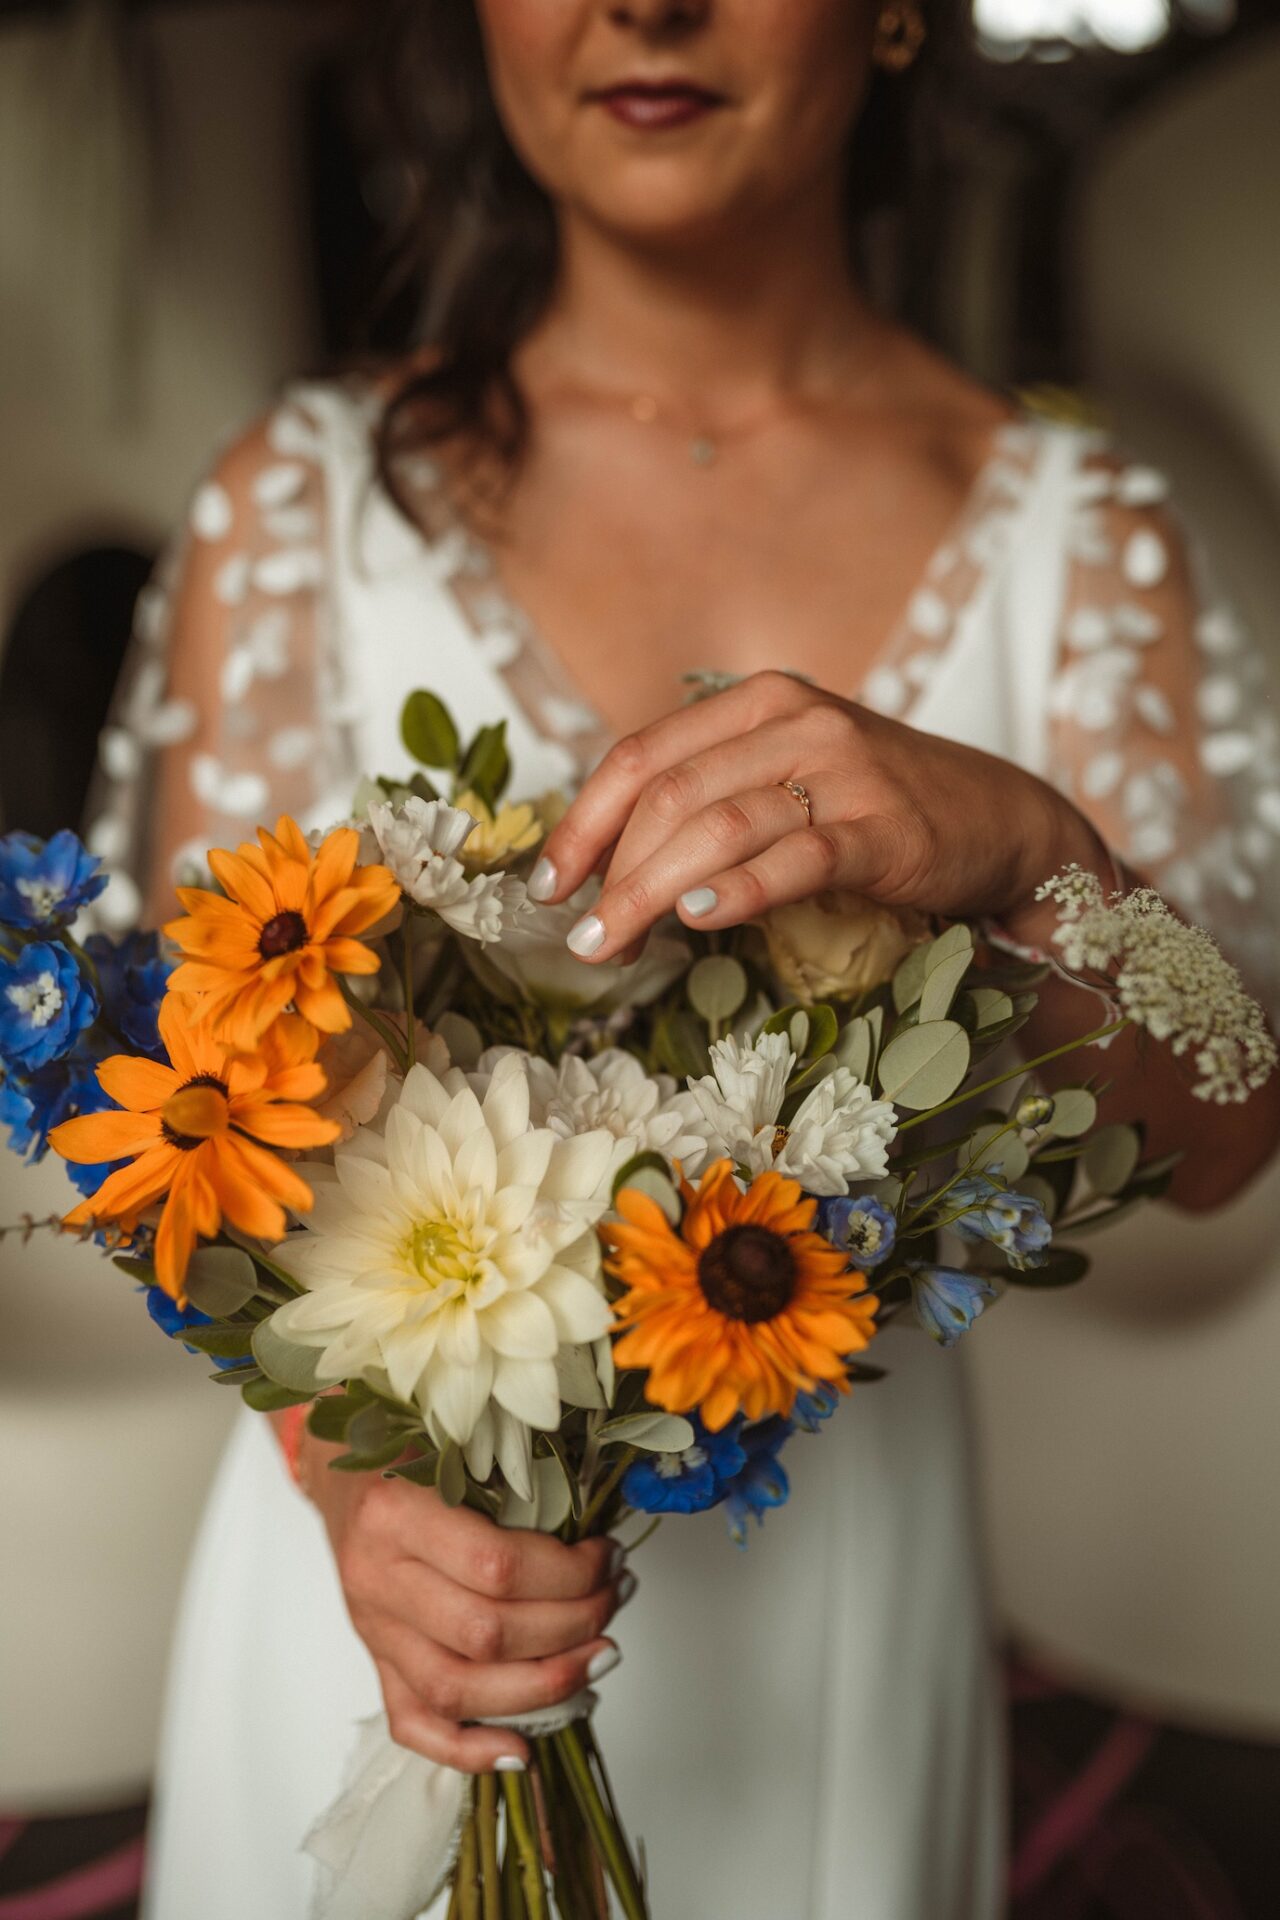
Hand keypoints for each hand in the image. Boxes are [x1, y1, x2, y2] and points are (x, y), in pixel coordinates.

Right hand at [307, 1433, 627, 1771]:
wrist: (340, 1467)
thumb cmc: (406, 1449)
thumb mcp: (456, 1447)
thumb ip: (515, 1489)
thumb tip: (600, 1542)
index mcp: (397, 1514)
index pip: (497, 1567)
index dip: (568, 1575)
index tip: (608, 1558)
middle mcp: (378, 1578)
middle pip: (485, 1634)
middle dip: (571, 1627)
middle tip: (615, 1599)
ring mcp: (373, 1628)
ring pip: (457, 1689)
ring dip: (542, 1686)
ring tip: (597, 1659)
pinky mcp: (375, 1660)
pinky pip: (413, 1723)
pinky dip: (467, 1749)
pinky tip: (521, 1748)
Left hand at [531, 671, 1106, 959]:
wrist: (1000, 820)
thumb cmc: (876, 808)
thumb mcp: (787, 779)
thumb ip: (712, 799)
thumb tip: (609, 867)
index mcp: (757, 703)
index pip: (641, 756)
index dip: (581, 823)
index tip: (547, 886)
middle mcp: (795, 722)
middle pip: (670, 796)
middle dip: (610, 872)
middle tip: (582, 940)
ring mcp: (844, 771)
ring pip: (719, 826)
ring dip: (650, 891)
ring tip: (614, 944)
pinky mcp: (887, 828)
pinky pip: (798, 856)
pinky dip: (741, 888)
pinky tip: (700, 918)